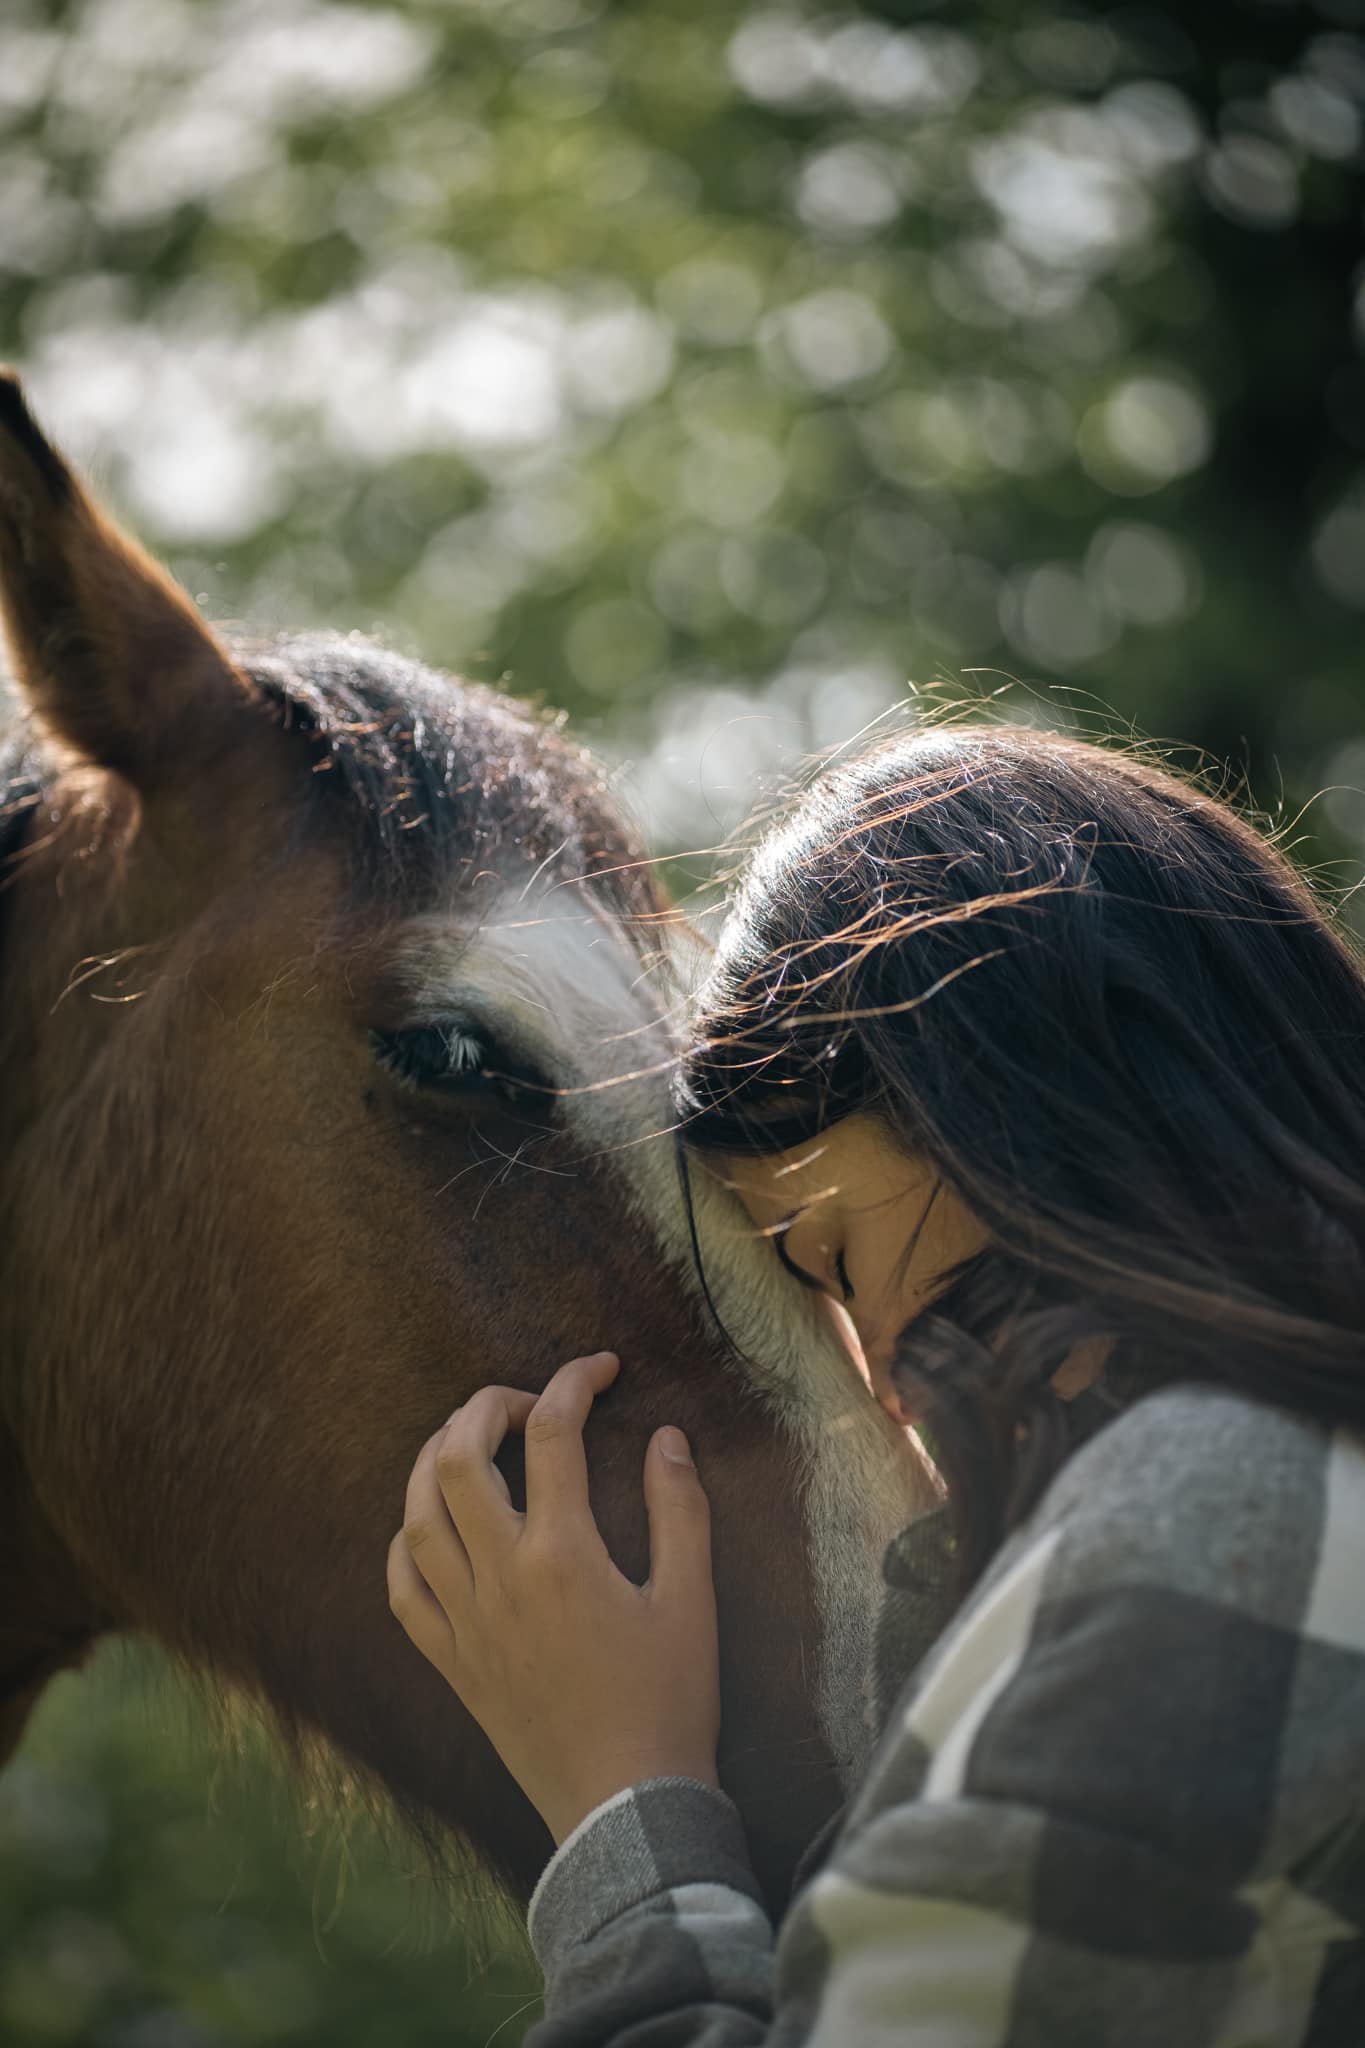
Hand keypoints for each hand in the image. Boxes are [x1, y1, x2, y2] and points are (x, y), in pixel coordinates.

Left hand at [388, 1352, 720, 1845]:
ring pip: (417, 1515)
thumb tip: (665, 1438)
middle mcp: (501, 1578)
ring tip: (467, 1438)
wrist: (625, 1808)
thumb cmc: (670, 1703)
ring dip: (434, 1460)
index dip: (573, 1382)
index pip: (553, 1433)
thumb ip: (680, 1510)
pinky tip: (427, 1524)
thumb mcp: (693, 1600)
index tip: (600, 1368)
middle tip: (525, 1400)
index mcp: (564, 1555)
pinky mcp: (452, 1661)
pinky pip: (403, 1589)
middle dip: (484, 1406)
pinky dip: (405, 1542)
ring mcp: (466, 1621)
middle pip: (458, 1458)